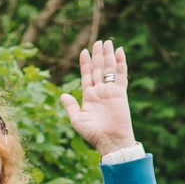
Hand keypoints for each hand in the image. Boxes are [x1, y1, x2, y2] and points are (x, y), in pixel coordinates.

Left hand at [58, 39, 135, 154]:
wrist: (110, 141)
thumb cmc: (93, 134)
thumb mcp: (77, 120)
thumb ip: (71, 107)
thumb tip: (63, 95)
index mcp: (89, 96)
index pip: (87, 75)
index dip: (85, 63)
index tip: (84, 51)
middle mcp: (100, 91)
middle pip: (98, 69)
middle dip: (97, 55)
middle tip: (98, 41)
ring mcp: (110, 91)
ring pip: (109, 69)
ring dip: (108, 55)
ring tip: (107, 42)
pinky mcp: (120, 92)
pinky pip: (121, 75)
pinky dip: (120, 63)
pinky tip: (119, 52)